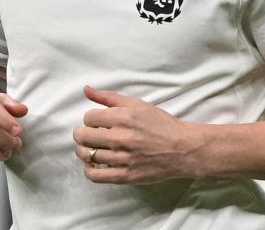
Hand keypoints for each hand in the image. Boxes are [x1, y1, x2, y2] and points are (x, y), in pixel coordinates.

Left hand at [73, 85, 195, 183]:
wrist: (182, 149)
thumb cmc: (161, 124)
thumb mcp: (137, 104)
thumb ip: (109, 97)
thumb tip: (86, 89)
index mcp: (124, 117)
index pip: (89, 117)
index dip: (90, 118)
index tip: (97, 122)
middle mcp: (121, 137)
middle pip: (83, 136)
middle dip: (82, 134)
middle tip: (89, 134)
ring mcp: (123, 158)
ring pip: (87, 155)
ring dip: (84, 150)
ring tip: (91, 148)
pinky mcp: (126, 175)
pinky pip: (96, 176)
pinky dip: (89, 170)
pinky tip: (93, 164)